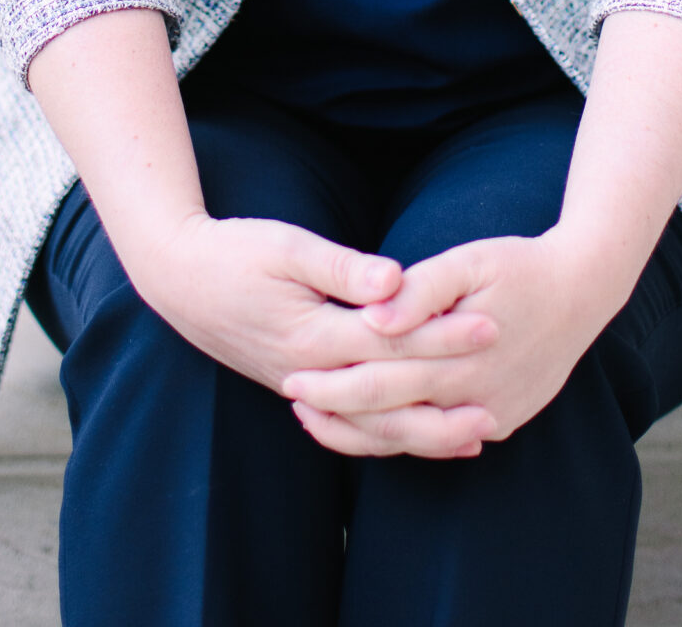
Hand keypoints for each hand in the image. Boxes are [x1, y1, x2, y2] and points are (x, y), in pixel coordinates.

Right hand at [134, 212, 498, 458]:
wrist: (178, 280)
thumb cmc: (234, 251)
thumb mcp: (285, 245)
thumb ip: (341, 266)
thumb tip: (395, 279)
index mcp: (312, 336)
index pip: (391, 343)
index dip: (442, 335)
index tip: (489, 323)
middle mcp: (310, 375)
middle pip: (390, 397)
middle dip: (448, 390)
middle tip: (502, 383)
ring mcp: (304, 389)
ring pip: (373, 428)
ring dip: (427, 431)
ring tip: (480, 430)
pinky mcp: (301, 390)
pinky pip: (354, 428)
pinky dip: (393, 435)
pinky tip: (425, 434)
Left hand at [282, 227, 618, 458]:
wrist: (583, 291)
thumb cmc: (518, 266)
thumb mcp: (469, 262)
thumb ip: (420, 290)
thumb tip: (374, 316)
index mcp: (459, 357)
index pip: (380, 383)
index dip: (333, 384)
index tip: (292, 376)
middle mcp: (474, 398)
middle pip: (390, 417)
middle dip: (337, 413)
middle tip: (293, 398)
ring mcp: (491, 416)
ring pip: (414, 439)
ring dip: (364, 433)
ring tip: (319, 419)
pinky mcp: (502, 421)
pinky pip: (441, 440)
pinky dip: (404, 436)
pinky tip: (374, 425)